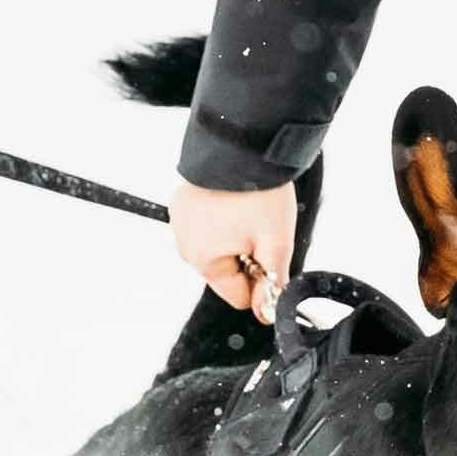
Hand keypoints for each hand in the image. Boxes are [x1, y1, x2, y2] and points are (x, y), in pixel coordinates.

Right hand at [170, 179, 296, 322]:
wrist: (241, 144)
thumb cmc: (257, 192)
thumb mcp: (276, 241)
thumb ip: (272, 281)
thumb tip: (266, 311)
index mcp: (203, 260)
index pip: (237, 295)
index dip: (260, 283)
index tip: (272, 257)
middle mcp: (184, 245)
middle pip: (225, 272)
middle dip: (246, 257)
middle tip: (261, 228)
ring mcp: (180, 222)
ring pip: (217, 248)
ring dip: (235, 238)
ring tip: (248, 211)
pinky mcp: (182, 203)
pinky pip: (206, 226)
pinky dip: (222, 220)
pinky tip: (234, 202)